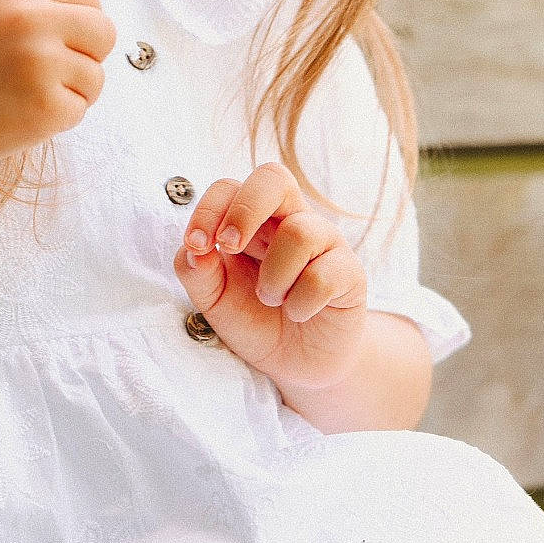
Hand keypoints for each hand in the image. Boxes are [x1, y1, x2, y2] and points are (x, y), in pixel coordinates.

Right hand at [0, 0, 117, 179]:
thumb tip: (67, 3)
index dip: (83, 19)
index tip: (69, 38)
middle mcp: (31, 21)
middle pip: (104, 31)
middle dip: (88, 53)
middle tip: (57, 71)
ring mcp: (41, 65)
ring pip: (95, 76)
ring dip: (72, 90)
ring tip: (25, 97)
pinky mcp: (46, 108)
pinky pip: (79, 109)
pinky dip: (57, 119)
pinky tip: (19, 117)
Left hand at [172, 161, 368, 390]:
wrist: (295, 364)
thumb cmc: (254, 319)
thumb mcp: (213, 299)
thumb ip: (197, 271)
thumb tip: (193, 249)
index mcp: (253, 220)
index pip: (230, 188)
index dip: (209, 209)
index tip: (194, 245)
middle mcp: (290, 220)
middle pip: (274, 178)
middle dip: (245, 209)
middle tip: (228, 246)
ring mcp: (324, 243)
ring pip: (299, 231)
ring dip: (274, 275)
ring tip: (271, 299)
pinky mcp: (350, 273)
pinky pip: (323, 276)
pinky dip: (300, 302)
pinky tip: (298, 313)